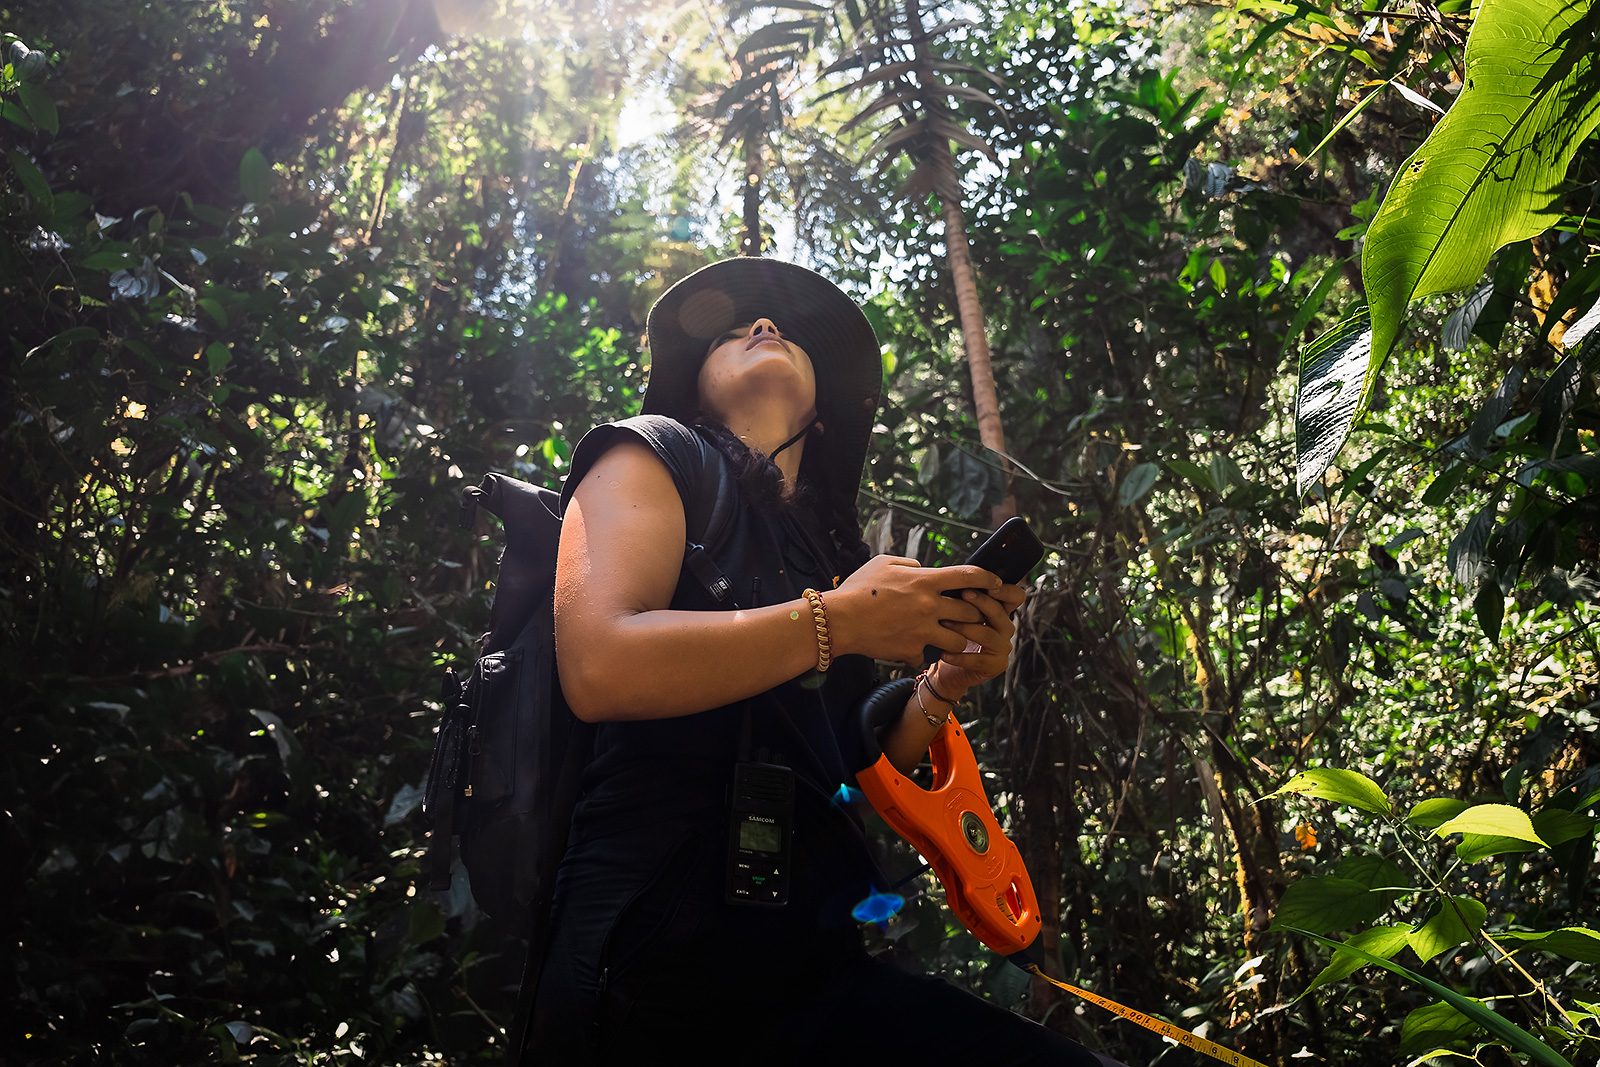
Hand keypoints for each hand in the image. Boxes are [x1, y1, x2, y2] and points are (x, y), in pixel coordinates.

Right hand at [825, 554, 1000, 664]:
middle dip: (975, 614)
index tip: (997, 583)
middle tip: (971, 616)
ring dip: (957, 638)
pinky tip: (913, 649)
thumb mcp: (884, 563)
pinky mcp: (912, 650)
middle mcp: (929, 605)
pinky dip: (923, 654)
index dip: (989, 579)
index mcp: (925, 580)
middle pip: (971, 612)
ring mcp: (923, 630)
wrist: (839, 620)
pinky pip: (927, 655)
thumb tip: (922, 567)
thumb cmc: (859, 588)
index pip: (970, 576)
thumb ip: (909, 563)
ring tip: (948, 636)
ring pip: (958, 639)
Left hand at [926, 583, 1025, 695]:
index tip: (988, 584)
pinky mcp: (996, 666)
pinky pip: (979, 659)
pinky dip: (959, 655)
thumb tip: (951, 578)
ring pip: (987, 634)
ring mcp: (1003, 648)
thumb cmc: (949, 635)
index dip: (1006, 590)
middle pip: (1000, 612)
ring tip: (944, 624)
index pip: (1016, 596)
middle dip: (980, 602)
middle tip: (962, 594)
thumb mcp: (955, 611)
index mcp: (999, 611)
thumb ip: (960, 596)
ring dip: (964, 627)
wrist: (946, 669)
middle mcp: (1005, 628)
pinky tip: (944, 652)